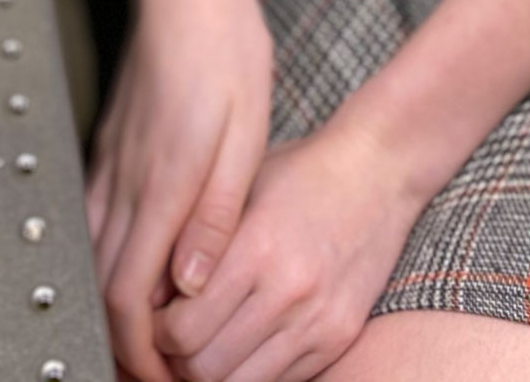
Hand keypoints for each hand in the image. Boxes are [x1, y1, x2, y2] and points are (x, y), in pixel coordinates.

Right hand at [88, 0, 273, 381]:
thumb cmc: (223, 48)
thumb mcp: (245, 135)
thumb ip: (216, 217)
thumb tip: (190, 286)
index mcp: (161, 185)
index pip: (129, 299)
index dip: (140, 353)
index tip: (165, 378)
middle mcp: (125, 180)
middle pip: (104, 288)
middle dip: (125, 343)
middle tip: (160, 370)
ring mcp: (110, 161)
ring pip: (93, 256)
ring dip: (114, 304)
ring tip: (149, 332)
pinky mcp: (109, 144)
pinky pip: (94, 220)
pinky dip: (107, 259)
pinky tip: (135, 264)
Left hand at [150, 110, 423, 381]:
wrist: (379, 168)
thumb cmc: (302, 171)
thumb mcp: (240, 187)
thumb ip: (197, 240)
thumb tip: (151, 293)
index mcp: (256, 248)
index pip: (182, 330)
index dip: (156, 332)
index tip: (157, 314)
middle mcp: (288, 291)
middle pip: (205, 368)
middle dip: (177, 360)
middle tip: (174, 335)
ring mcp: (318, 320)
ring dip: (213, 372)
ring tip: (205, 344)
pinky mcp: (339, 336)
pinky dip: (252, 373)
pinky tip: (244, 343)